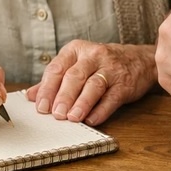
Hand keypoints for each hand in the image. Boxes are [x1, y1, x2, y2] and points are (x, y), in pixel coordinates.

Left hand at [27, 41, 155, 125]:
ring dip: (82, 103)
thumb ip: (55, 80)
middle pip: (75, 76)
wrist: (139, 60)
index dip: (47, 88)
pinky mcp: (125, 84)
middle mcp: (93, 56)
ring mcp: (111, 69)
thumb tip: (31, 96)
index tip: (41, 106)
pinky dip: (101, 110)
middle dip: (64, 96)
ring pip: (93, 85)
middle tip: (56, 114)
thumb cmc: (102, 64)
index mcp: (76, 50)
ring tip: (73, 118)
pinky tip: (92, 120)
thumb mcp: (77, 65)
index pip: (57, 68)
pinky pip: (111, 97)